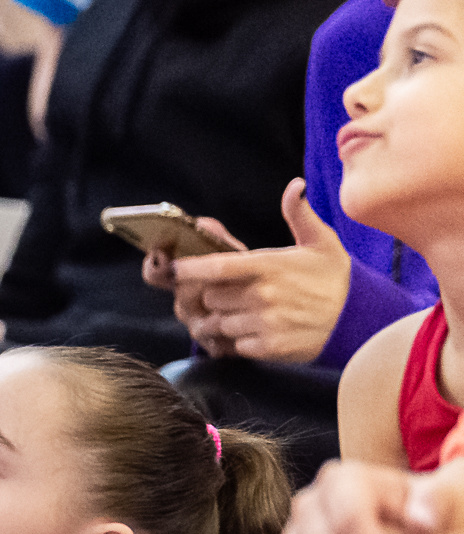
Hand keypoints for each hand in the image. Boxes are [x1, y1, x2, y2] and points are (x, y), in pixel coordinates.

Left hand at [157, 182, 351, 362]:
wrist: (359, 319)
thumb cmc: (336, 278)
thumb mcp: (322, 241)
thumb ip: (300, 214)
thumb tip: (295, 185)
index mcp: (270, 266)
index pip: (218, 266)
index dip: (190, 269)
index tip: (174, 269)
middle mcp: (264, 295)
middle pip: (211, 297)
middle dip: (215, 295)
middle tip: (231, 294)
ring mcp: (265, 323)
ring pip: (219, 322)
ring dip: (224, 320)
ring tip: (245, 313)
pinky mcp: (268, 347)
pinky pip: (235, 345)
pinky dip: (238, 341)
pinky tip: (256, 331)